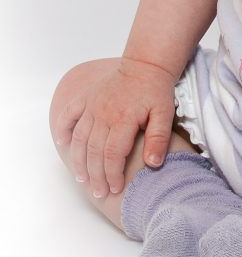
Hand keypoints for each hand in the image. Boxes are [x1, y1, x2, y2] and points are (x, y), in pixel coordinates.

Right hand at [52, 57, 177, 198]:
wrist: (146, 65)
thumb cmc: (156, 91)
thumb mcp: (165, 114)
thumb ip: (159, 139)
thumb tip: (153, 164)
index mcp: (124, 119)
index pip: (112, 155)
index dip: (112, 175)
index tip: (115, 189)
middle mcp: (103, 113)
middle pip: (94, 152)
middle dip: (95, 176)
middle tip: (98, 192)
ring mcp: (92, 105)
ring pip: (79, 138)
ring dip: (78, 160)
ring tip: (82, 179)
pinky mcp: (86, 98)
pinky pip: (69, 113)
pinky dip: (62, 128)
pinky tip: (62, 142)